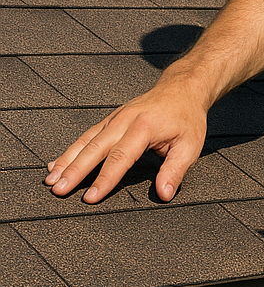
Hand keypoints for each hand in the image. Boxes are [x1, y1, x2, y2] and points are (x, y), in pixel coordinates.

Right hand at [44, 78, 207, 202]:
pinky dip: (70, 150)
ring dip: (66, 160)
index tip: (90, 198)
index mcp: (145, 127)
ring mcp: (115, 117)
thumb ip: (175, 170)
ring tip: (51, 180)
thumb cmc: (187, 117)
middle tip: (58, 190)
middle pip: (96, 147)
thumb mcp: (190, 144)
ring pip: (86, 140)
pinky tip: (56, 164)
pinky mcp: (110, 119)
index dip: (104, 178)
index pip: (121, 157)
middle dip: (75, 170)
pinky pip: (86, 135)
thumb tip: (164, 194)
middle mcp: (125, 120)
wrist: (183, 88)